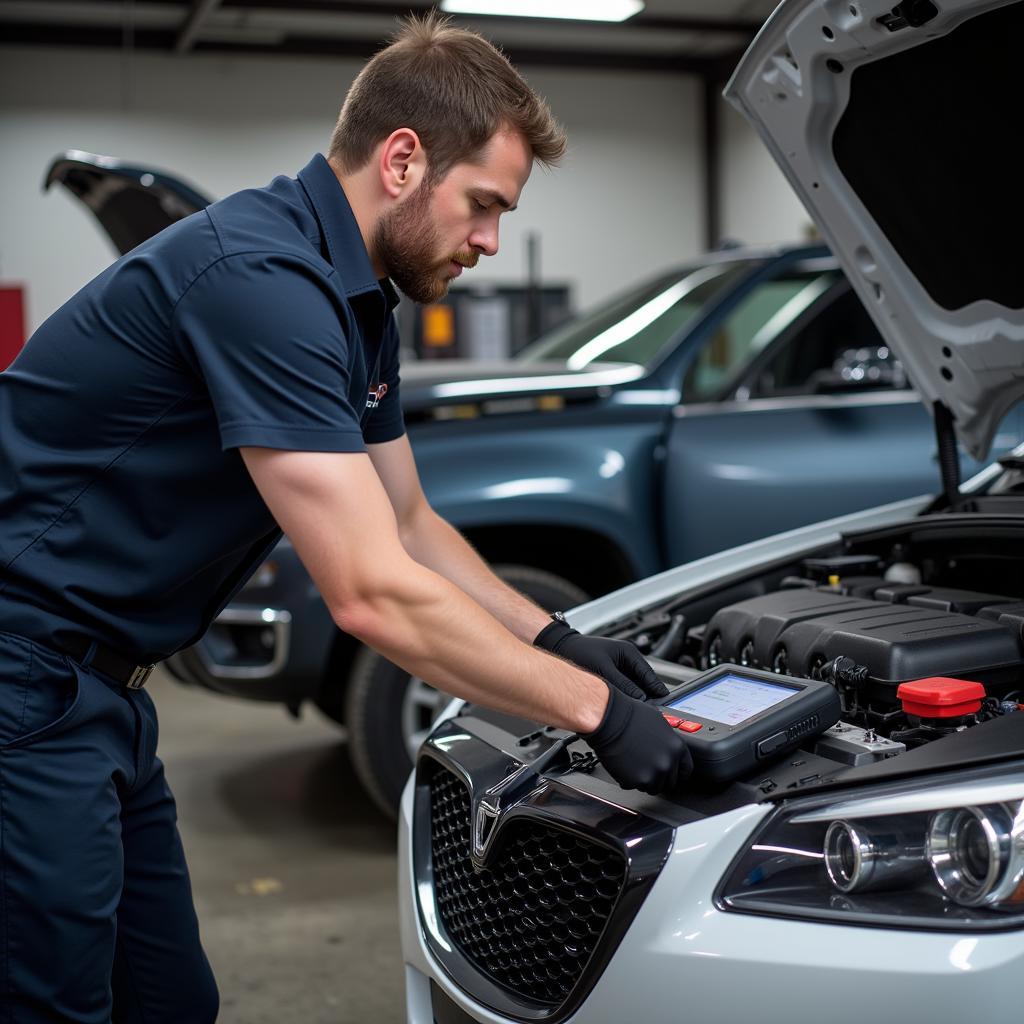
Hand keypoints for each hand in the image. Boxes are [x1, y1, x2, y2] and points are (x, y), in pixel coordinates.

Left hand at [534, 619, 667, 699]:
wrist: (560, 646)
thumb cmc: (579, 652)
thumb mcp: (603, 670)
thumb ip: (622, 685)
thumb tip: (639, 699)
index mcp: (629, 653)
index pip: (649, 674)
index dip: (656, 689)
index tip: (663, 701)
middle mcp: (626, 659)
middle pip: (643, 682)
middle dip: (646, 695)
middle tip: (651, 711)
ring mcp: (619, 666)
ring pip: (633, 686)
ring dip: (635, 696)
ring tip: (638, 710)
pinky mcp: (611, 673)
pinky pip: (623, 687)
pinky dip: (625, 695)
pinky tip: (623, 705)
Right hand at [584, 684, 693, 794]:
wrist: (609, 719)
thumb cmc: (630, 715)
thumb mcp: (659, 721)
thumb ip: (668, 739)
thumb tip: (667, 746)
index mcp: (677, 748)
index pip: (686, 770)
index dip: (677, 771)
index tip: (672, 772)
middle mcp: (667, 763)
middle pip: (669, 782)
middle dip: (659, 776)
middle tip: (647, 766)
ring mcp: (651, 774)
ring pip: (652, 787)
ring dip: (644, 780)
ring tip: (634, 764)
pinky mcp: (634, 781)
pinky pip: (633, 786)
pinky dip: (628, 780)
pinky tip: (624, 765)